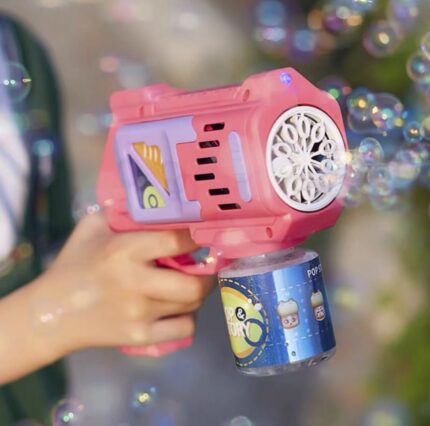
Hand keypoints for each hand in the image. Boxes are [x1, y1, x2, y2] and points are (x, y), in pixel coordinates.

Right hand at [41, 213, 213, 354]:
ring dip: (198, 293)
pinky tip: (179, 309)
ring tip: (192, 285)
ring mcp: (140, 314)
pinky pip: (183, 329)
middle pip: (194, 284)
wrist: (52, 313)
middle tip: (206, 268)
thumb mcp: (91, 228)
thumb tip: (152, 203)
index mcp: (124, 251)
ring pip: (191, 305)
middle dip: (208, 275)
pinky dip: (188, 318)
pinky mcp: (140, 337)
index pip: (176, 241)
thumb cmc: (74, 265)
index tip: (202, 237)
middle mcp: (136, 283)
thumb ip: (119, 213)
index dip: (196, 238)